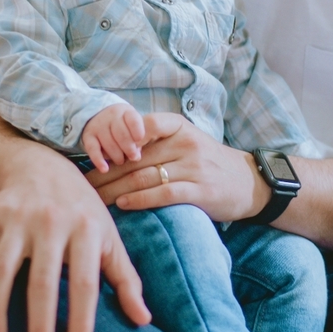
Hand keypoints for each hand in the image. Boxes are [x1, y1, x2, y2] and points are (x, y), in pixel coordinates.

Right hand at [0, 144, 150, 331]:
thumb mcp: (108, 237)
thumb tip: (143, 319)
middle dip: (39, 326)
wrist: (42, 163)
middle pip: (42, 281)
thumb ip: (125, 278)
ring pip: (1, 268)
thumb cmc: (81, 210)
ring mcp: (18, 218)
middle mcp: (51, 222)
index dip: (82, 317)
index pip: (85, 281)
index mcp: (85, 229)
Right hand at [81, 104, 145, 172]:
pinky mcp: (88, 136)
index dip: (137, 131)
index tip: (140, 141)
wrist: (99, 115)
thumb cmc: (123, 124)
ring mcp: (98, 125)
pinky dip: (98, 160)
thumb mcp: (132, 126)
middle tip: (133, 157)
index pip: (133, 120)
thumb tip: (136, 157)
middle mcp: (111, 116)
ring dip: (117, 156)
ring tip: (121, 161)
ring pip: (109, 143)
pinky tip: (105, 169)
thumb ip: (137, 140)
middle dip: (129, 148)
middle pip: (121, 134)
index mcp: (126, 112)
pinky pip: (92, 149)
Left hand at [86, 113, 271, 222]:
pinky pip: (165, 193)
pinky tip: (123, 205)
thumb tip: (112, 153)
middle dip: (106, 172)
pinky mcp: (201, 190)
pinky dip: (141, 199)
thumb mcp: (186, 141)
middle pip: (136, 158)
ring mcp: (195, 167)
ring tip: (95, 199)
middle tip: (83, 184)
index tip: (93, 156)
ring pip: (145, 176)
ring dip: (116, 189)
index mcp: (179, 127)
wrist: (249, 182)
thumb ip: (156, 143)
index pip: (142, 126)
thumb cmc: (208, 163)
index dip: (115, 141)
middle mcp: (186, 143)